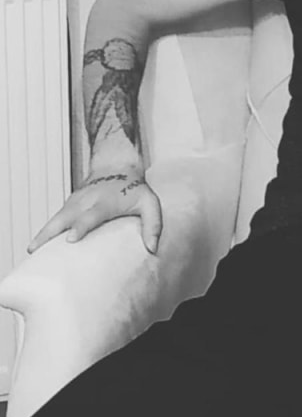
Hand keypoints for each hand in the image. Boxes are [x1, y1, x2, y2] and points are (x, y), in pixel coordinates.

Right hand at [27, 171, 162, 254]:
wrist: (117, 166)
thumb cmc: (135, 189)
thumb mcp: (150, 204)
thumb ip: (153, 225)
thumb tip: (151, 249)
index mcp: (107, 202)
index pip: (92, 214)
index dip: (81, 226)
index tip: (71, 239)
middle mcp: (87, 201)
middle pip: (65, 216)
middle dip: (51, 232)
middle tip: (37, 249)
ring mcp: (75, 202)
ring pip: (55, 218)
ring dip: (43, 232)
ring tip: (32, 250)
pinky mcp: (69, 204)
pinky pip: (55, 218)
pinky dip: (45, 230)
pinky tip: (38, 246)